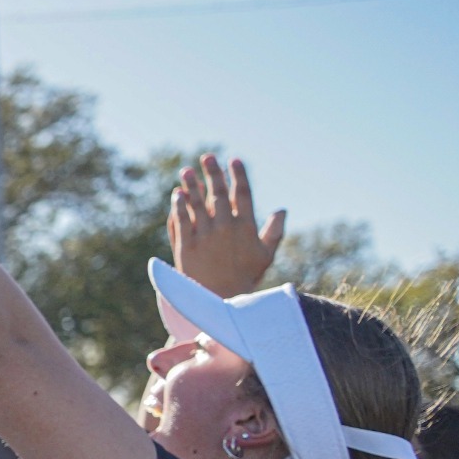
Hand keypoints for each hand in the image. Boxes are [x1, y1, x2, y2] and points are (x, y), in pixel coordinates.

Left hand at [170, 155, 284, 298]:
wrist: (220, 301)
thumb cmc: (246, 278)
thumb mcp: (266, 255)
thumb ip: (274, 231)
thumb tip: (282, 209)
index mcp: (246, 227)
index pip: (243, 193)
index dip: (239, 175)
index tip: (235, 160)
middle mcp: (225, 228)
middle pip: (219, 193)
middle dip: (213, 173)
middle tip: (207, 157)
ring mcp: (204, 236)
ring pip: (197, 204)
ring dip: (192, 185)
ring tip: (187, 170)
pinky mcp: (186, 246)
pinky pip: (181, 220)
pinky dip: (179, 206)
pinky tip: (176, 194)